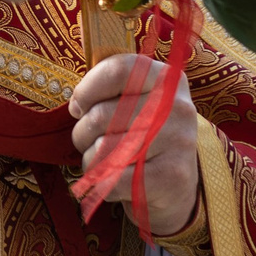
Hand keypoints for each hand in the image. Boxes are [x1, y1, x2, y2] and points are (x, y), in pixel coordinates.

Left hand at [70, 53, 200, 235]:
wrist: (177, 185)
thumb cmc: (144, 135)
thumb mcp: (136, 101)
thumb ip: (109, 90)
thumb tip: (77, 105)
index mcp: (167, 78)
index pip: (118, 70)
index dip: (87, 90)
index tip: (78, 107)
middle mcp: (177, 106)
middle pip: (101, 114)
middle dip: (82, 132)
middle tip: (89, 140)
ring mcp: (178, 141)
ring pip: (102, 147)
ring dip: (90, 158)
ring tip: (102, 160)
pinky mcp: (172, 176)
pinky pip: (112, 178)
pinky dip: (102, 182)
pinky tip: (113, 179)